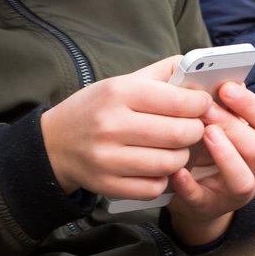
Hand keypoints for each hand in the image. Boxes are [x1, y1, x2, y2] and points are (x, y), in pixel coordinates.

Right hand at [38, 57, 209, 199]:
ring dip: (181, 157)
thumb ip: (161, 74)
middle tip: (192, 128)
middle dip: (195, 131)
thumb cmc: (95, 109)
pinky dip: (162, 178)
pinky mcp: (108, 184)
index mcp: (118, 93)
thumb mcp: (121, 82)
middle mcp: (111, 125)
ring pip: (171, 163)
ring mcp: (108, 158)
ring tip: (174, 148)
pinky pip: (155, 187)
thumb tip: (199, 68)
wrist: (54, 143)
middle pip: (180, 134)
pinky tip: (155, 166)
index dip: (200, 104)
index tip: (201, 105)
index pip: (180, 102)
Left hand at [164, 81, 254, 246]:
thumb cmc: (210, 148)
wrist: (199, 194)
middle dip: (233, 125)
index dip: (250, 104)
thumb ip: (221, 103)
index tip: (226, 86)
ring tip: (204, 135)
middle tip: (206, 109)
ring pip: (242, 178)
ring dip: (224, 155)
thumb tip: (209, 76)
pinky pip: (203, 198)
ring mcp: (240, 193)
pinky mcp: (212, 207)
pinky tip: (177, 170)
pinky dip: (190, 185)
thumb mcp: (221, 124)